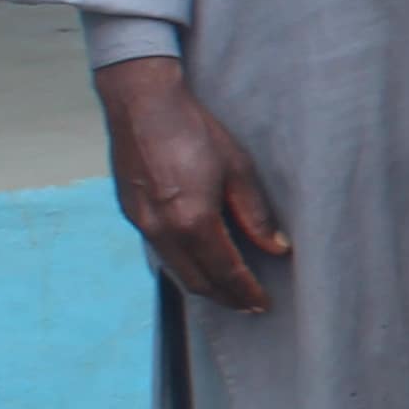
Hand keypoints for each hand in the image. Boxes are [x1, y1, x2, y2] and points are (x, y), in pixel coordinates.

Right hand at [98, 59, 287, 310]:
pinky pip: (160, 253)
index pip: (225, 271)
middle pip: (198, 281)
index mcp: (193, 220)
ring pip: (176, 270)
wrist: (141, 103)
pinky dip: (183, 265)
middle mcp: (163, 230)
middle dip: (226, 297)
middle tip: (249, 304)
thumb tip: (277, 248)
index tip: (263, 304)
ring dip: (203, 284)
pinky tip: (199, 262)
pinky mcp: (131, 214)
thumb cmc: (193, 129)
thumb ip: (255, 214)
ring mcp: (142, 225)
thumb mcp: (237, 168)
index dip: (246, 292)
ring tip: (228, 289)